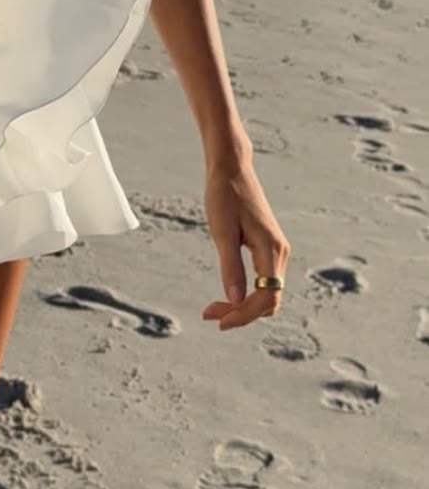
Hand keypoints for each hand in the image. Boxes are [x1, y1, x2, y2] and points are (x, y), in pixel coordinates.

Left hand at [201, 155, 289, 331]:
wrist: (231, 167)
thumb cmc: (224, 195)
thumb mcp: (222, 232)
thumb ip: (230, 267)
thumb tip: (235, 301)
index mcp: (271, 251)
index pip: (266, 298)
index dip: (243, 315)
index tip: (218, 321)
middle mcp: (279, 253)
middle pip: (269, 300)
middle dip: (241, 313)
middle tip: (209, 313)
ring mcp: (276, 250)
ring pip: (267, 292)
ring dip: (243, 304)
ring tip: (214, 308)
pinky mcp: (268, 246)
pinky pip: (263, 281)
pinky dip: (246, 292)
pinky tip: (228, 292)